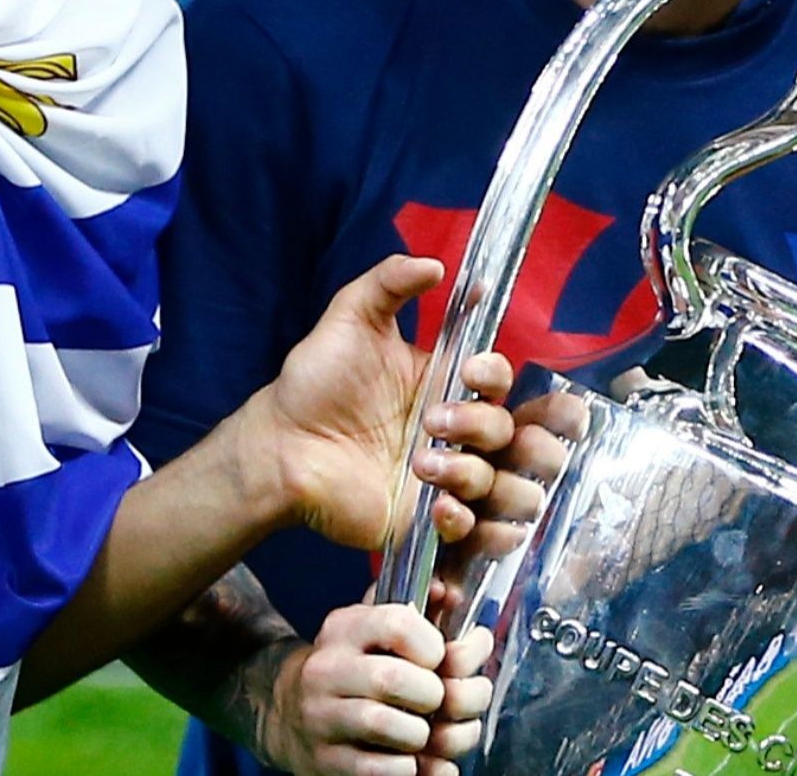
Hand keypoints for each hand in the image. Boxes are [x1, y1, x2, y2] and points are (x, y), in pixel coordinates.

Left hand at [259, 254, 517, 551]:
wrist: (281, 451)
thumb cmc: (314, 383)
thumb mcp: (348, 318)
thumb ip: (389, 282)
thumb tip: (437, 264)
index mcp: (446, 385)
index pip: (500, 381)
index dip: (493, 374)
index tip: (467, 371)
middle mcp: (457, 434)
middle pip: (515, 435)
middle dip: (487, 427)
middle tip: (436, 422)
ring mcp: (448, 481)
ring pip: (508, 486)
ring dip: (474, 475)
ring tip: (423, 467)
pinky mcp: (431, 523)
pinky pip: (479, 533)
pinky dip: (466, 520)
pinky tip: (435, 506)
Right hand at [264, 605, 493, 775]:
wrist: (288, 713)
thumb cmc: (353, 668)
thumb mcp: (373, 628)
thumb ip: (417, 606)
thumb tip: (449, 593)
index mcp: (344, 628)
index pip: (398, 623)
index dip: (433, 645)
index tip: (438, 660)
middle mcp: (326, 669)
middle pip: (394, 679)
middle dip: (432, 695)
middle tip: (436, 701)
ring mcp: (320, 717)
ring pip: (386, 725)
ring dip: (420, 735)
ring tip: (421, 732)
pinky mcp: (323, 760)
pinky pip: (378, 769)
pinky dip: (406, 768)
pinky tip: (408, 759)